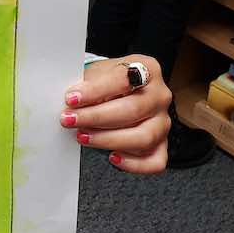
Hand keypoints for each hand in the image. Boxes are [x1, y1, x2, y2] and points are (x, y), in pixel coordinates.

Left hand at [60, 56, 169, 174]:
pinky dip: (133, 164)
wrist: (117, 91)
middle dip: (96, 117)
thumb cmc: (107, 81)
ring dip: (108, 140)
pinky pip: (155, 161)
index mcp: (147, 69)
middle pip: (132, 110)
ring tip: (83, 136)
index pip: (122, 80)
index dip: (95, 91)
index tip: (71, 99)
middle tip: (70, 120)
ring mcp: (162, 121)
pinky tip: (112, 157)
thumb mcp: (97, 73)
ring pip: (143, 137)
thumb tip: (72, 102)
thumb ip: (87, 85)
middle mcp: (159, 95)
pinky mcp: (161, 144)